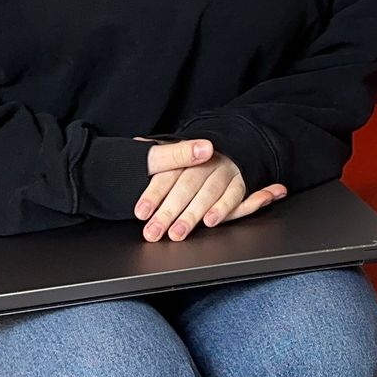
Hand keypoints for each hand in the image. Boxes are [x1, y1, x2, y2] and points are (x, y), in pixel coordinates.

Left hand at [134, 139, 286, 241]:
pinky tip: (210, 221)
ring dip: (192, 213)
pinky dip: (223, 208)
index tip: (142, 212)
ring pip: (208, 191)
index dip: (154, 194)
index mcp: (186, 153)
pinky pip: (234, 194)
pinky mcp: (241, 180)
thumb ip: (158, 155)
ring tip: (177, 233)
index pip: (167, 174)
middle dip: (169, 211)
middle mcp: (206, 160)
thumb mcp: (174, 152)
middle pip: (186, 185)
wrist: (231, 146)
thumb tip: (136, 144)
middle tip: (154, 232)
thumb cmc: (195, 159)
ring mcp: (225, 169)